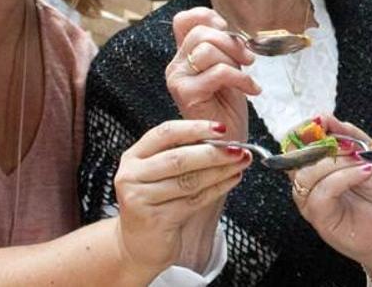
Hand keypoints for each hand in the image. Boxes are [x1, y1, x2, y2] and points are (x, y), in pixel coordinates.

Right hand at [114, 120, 251, 273]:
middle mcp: (132, 175)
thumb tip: (223, 140)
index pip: (165, 133)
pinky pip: (192, 201)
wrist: (140, 243)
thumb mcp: (161, 173)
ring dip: (220, 171)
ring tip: (240, 164)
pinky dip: (216, 189)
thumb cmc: (157, 203)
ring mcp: (139, 198)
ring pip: (188, 181)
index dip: (195, 128)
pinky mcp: (154, 220)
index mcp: (135, 156)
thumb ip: (183, 153)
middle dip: (213, 153)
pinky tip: (230, 180)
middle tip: (238, 149)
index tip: (221, 128)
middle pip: (178, 158)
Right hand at [166, 8, 259, 141]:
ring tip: (246, 79)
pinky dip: (241, 78)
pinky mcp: (186, 93)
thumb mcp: (228, 69)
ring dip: (236, 62)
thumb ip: (223, 48)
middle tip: (248, 60)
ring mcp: (177, 79)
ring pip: (208, 50)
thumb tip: (231, 29)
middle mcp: (175, 66)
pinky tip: (251, 90)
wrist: (227, 145)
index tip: (228, 31)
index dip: (208, 17)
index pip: (184, 20)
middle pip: (200, 32)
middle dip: (231, 42)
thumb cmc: (228, 109)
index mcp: (183, 57)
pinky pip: (218, 72)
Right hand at [289, 115, 371, 280]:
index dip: (303, 130)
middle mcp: (309, 182)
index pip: (293, 143)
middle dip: (323, 145)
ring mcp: (311, 200)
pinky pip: (321, 192)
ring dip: (337, 162)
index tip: (322, 122)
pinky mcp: (320, 217)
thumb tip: (324, 118)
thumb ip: (348, 133)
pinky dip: (343, 178)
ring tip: (362, 162)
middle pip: (295, 156)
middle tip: (351, 146)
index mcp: (316, 164)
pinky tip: (363, 173)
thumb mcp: (368, 152)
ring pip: (306, 174)